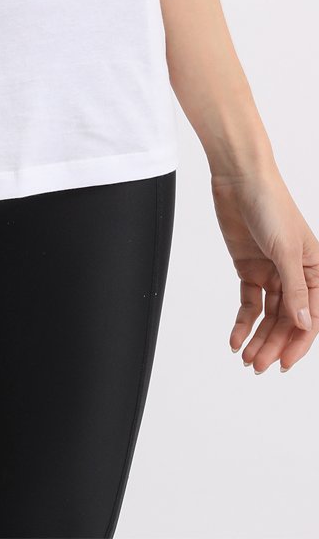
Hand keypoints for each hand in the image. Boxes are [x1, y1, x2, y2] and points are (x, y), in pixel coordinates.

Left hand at [210, 164, 318, 371]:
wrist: (239, 179)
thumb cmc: (271, 205)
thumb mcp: (286, 250)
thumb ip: (296, 289)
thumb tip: (305, 324)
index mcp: (315, 270)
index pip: (311, 317)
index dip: (298, 343)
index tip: (283, 363)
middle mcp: (295, 274)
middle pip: (287, 320)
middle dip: (273, 345)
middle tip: (258, 367)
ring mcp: (271, 272)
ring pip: (268, 315)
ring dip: (257, 337)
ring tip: (246, 359)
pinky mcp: (249, 267)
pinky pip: (249, 302)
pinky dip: (243, 321)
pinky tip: (235, 338)